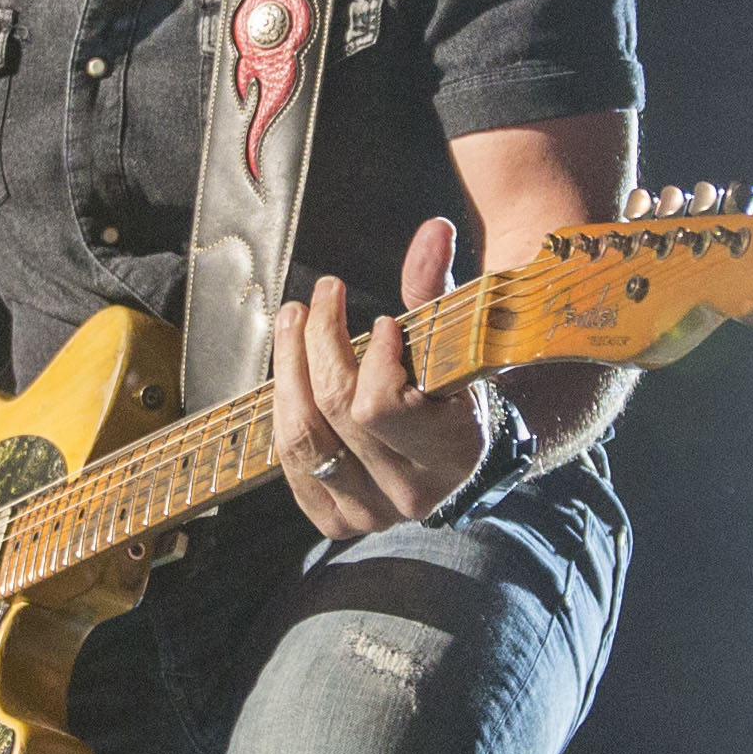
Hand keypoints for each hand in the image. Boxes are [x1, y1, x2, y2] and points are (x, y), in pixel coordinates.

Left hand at [267, 216, 492, 539]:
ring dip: (289, 368)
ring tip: (294, 320)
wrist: (466, 460)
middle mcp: (410, 494)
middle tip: (321, 298)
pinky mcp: (337, 521)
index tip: (384, 323)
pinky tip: (291, 373)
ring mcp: (370, 514)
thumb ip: (438, 290)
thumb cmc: (462, 391)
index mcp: (450, 453)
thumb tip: (431, 231)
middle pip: (336, 411)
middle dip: (321, 342)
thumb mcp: (457, 342)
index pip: (382, 406)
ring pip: (303, 437)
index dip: (374, 357)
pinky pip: (291, 463)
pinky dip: (286, 412)